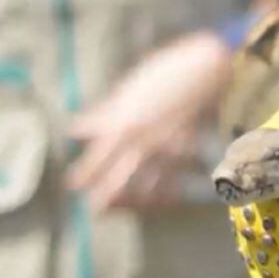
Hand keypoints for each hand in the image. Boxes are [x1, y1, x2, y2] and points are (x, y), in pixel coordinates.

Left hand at [67, 31, 232, 211]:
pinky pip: (175, 174)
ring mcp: (167, 146)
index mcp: (123, 122)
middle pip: (120, 178)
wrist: (205, 65)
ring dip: (137, 199)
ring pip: (149, 183)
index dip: (83, 174)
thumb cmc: (164, 70)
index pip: (97, 157)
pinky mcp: (187, 147)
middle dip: (106, 198)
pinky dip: (167, 189)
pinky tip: (163, 198)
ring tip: (128, 208)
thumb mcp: (127, 89)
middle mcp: (143, 139)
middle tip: (95, 212)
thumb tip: (78, 128)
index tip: (73, 185)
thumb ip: (104, 114)